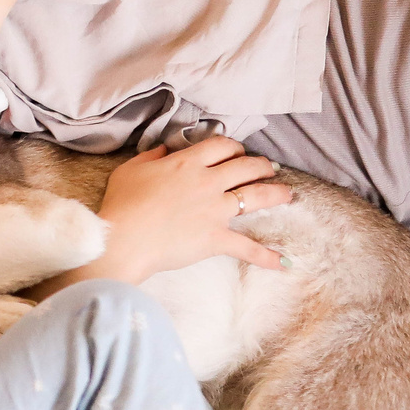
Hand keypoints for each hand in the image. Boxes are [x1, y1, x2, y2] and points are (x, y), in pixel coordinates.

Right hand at [90, 137, 291, 281]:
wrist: (122, 239)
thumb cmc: (121, 204)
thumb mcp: (131, 169)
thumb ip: (152, 155)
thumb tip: (166, 148)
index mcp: (187, 163)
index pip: (221, 146)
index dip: (233, 147)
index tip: (237, 152)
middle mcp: (208, 182)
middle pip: (246, 166)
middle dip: (261, 166)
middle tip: (269, 168)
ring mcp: (215, 210)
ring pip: (256, 197)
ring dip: (277, 194)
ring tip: (288, 194)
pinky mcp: (216, 238)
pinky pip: (246, 248)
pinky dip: (266, 256)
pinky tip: (284, 262)